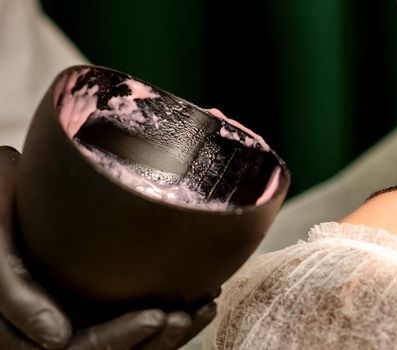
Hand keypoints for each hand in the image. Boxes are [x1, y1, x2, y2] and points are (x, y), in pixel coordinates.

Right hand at [0, 146, 215, 349]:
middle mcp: (56, 327)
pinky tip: (201, 296)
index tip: (156, 317)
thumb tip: (57, 341)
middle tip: (185, 314)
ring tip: (203, 306)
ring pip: (132, 342)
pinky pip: (139, 317)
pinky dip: (172, 313)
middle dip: (154, 340)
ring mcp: (81, 314)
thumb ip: (15, 293)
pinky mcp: (101, 298)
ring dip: (171, 332)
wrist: (8, 182)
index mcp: (22, 329)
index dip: (118, 341)